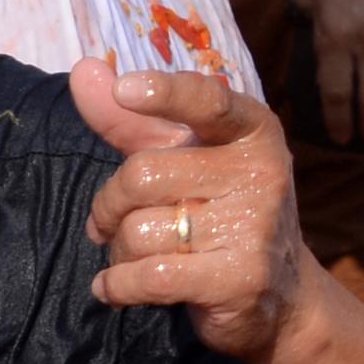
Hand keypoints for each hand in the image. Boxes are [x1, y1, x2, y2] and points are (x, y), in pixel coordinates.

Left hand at [77, 59, 314, 363]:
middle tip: (108, 223)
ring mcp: (255, 226)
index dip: (165, 91)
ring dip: (118, 252)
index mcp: (252, 130)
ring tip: (136, 256)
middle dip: (108, 206)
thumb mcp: (183, 159)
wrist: (279, 293)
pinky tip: (116, 287)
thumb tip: (84, 69)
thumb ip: (132, 121)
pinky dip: (117, 286)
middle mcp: (261, 171)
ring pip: (139, 231)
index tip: (125, 88)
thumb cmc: (218, 211)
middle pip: (142, 174)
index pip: (207, 100)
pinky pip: (149, 277)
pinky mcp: (240, 278)